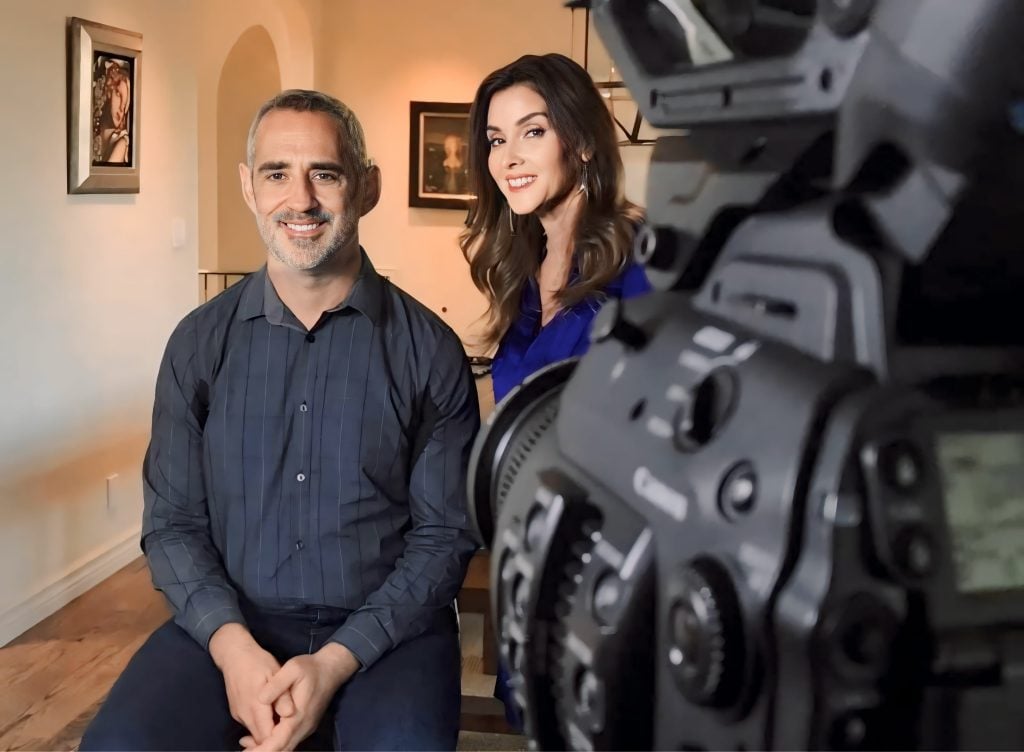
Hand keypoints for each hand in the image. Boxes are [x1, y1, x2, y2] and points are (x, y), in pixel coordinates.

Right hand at [208, 624, 294, 744]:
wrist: (234, 655)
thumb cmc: (257, 662)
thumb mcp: (275, 673)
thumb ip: (282, 696)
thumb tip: (290, 714)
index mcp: (255, 705)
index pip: (267, 735)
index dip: (279, 739)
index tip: (292, 736)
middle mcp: (244, 714)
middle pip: (260, 738)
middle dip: (275, 739)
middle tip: (291, 734)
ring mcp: (238, 714)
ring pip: (255, 733)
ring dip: (268, 732)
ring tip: (284, 724)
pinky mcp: (236, 713)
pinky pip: (250, 725)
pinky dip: (261, 726)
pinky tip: (272, 716)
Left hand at [239, 642, 359, 750]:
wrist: (332, 668)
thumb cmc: (311, 667)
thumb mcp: (293, 668)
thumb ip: (276, 684)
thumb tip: (260, 699)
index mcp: (298, 716)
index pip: (278, 742)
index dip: (262, 750)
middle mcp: (303, 727)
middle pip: (281, 749)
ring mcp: (306, 728)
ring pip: (285, 747)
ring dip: (267, 749)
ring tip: (246, 747)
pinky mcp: (305, 726)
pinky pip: (289, 741)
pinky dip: (273, 744)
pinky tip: (258, 740)